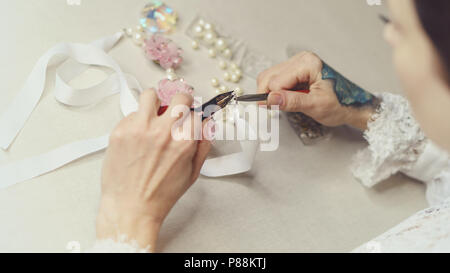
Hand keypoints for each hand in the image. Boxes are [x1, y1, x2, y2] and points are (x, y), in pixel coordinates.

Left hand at [96, 89, 210, 250]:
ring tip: (152, 116)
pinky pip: (131, 113)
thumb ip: (203, 145)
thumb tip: (208, 123)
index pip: (195, 111)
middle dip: (180, 101)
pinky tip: (136, 137)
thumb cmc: (161, 194)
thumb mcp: (192, 173)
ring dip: (155, 103)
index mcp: (184, 141)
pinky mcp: (120, 131)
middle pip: (178, 96)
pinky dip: (136, 121)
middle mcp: (163, 131)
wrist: (131, 208)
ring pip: (150, 95)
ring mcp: (139, 128)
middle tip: (175, 110)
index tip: (189, 117)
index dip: (193, 114)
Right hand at [257, 52, 375, 129]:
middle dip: (268, 94)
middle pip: (268, 76)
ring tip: (286, 103)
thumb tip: (271, 98)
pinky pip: (276, 79)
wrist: (352, 105)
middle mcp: (302, 60)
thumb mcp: (316, 106)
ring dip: (272, 93)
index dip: (271, 97)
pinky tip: (288, 98)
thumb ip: (292, 102)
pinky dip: (277, 91)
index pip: (275, 80)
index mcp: (308, 64)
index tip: (271, 109)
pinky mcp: (296, 70)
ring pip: (269, 77)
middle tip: (274, 108)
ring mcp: (298, 64)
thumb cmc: (341, 103)